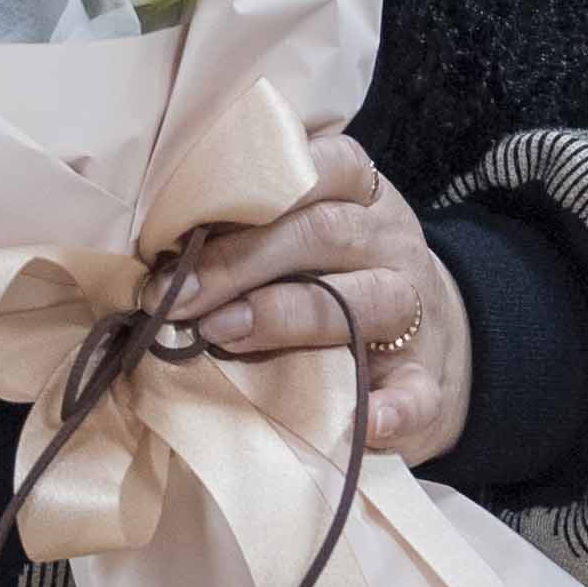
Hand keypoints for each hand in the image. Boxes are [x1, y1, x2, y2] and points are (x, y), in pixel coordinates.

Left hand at [159, 131, 471, 463]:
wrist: (429, 345)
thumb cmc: (335, 280)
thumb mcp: (306, 236)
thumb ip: (250, 231)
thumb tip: (157, 251)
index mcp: (360, 198)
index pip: (321, 165)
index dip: (252, 187)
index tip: (182, 221)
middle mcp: (391, 244)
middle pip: (324, 232)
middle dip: (241, 261)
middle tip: (178, 295)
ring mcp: (416, 312)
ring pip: (371, 300)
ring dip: (291, 316)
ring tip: (224, 336)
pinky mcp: (429, 381)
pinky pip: (419, 392)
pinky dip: (393, 408)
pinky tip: (364, 421)